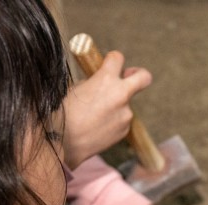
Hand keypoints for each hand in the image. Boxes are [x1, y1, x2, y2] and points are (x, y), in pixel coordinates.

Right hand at [64, 51, 151, 168]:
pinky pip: (121, 120)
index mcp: (106, 79)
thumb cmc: (64, 113)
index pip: (118, 58)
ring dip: (115, 105)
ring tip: (95, 116)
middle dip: (139, 74)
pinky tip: (97, 127)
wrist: (64, 142)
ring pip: (125, 104)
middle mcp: (121, 95)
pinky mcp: (125, 130)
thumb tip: (101, 83)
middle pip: (144, 77)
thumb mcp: (76, 88)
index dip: (113, 60)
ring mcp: (125, 114)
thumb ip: (94, 82)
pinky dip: (113, 121)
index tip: (109, 64)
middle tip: (130, 77)